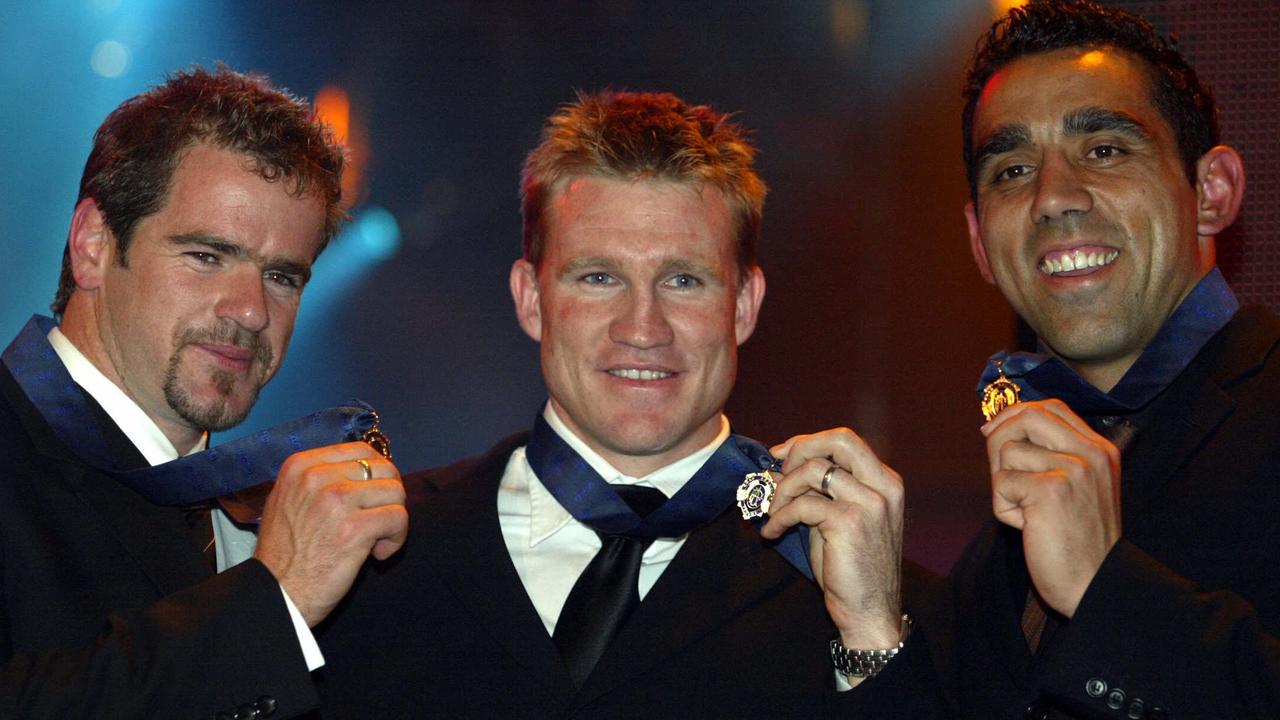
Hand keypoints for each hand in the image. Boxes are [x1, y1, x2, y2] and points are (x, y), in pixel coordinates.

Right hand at [253, 442, 407, 626]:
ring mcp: (335, 501)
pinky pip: (398, 518)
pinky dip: (396, 539)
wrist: (275, 594)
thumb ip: (321, 480)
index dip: (376, 476)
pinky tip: (377, 554)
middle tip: (376, 522)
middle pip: (384, 469)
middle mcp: (317, 477)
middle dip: (388, 498)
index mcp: (301, 465)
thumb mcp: (289, 500)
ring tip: (374, 541)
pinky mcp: (353, 529)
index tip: (370, 500)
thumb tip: (367, 469)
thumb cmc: (285, 554)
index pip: (362, 451)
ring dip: (393, 520)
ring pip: (395, 492)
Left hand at [762, 428, 903, 664]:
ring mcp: (870, 503)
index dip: (808, 442)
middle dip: (799, 449)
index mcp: (885, 482)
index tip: (781, 456)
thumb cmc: (851, 568)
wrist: (869, 612)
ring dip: (783, 489)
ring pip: (814, 470)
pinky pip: (802, 504)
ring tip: (773, 512)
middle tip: (778, 472)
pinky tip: (771, 532)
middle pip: (839, 439)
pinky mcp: (849, 522)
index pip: (846, 440)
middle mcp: (884, 487)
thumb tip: (778, 469)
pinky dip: (779, 516)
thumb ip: (818, 492)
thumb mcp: (838, 520)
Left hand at [982, 399, 1120, 616]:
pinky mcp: (1049, 490)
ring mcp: (1072, 469)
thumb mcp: (1076, 488)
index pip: (1051, 407)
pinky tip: (1027, 527)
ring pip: (1007, 451)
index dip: (1015, 414)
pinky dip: (1003, 508)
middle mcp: (1090, 453)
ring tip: (1027, 512)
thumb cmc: (1077, 542)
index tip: (993, 430)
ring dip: (1004, 485)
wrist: (1096, 585)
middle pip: (1026, 416)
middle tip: (1000, 473)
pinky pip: (1001, 483)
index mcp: (1099, 450)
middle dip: (999, 439)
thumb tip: (1001, 428)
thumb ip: (1052, 456)